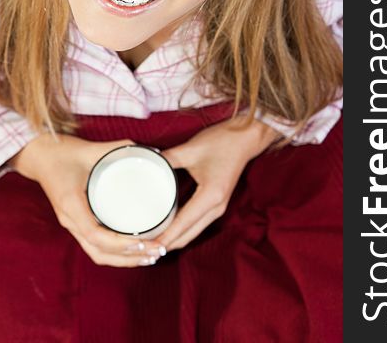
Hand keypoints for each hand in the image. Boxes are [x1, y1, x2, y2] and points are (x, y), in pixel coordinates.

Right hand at [9, 133, 166, 266]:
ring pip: (98, 254)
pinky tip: (133, 251)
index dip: (120, 243)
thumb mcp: (90, 149)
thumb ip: (118, 148)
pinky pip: (95, 246)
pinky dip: (115, 253)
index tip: (143, 242)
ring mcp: (72, 224)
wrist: (40, 156)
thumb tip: (148, 150)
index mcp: (71, 204)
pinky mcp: (76, 223)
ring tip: (150, 256)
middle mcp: (70, 219)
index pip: (95, 234)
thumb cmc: (63, 152)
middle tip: (156, 252)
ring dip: (124, 260)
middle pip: (100, 252)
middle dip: (130, 258)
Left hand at [156, 117, 280, 251]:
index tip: (145, 246)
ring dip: (173, 240)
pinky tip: (166, 230)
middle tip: (141, 249)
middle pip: (187, 235)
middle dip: (165, 245)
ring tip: (150, 243)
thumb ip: (166, 158)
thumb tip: (144, 164)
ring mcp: (218, 208)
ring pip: (192, 233)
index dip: (163, 237)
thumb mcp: (190, 149)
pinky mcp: (216, 204)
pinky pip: (196, 224)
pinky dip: (181, 231)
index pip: (182, 224)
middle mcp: (216, 207)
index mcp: (210, 196)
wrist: (245, 138)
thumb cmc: (221, 142)